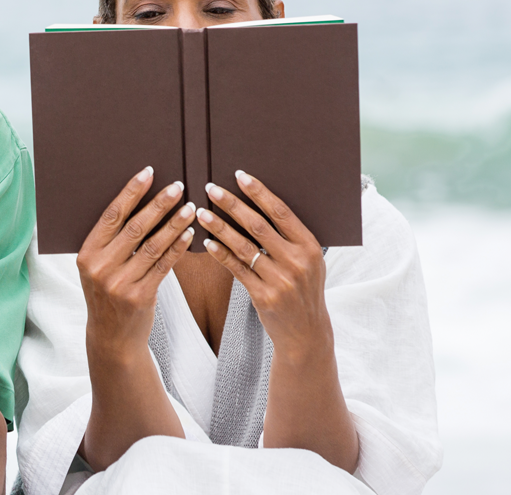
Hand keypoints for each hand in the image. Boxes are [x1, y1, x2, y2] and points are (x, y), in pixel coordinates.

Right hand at [78, 166, 195, 361]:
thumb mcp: (97, 267)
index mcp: (87, 253)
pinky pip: (164, 265)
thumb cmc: (107, 294)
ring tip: (190, 207)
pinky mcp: (140, 296)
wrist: (111, 337)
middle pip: (134, 227)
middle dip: (158, 204)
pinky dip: (178, 247)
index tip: (148, 173)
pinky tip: (189, 234)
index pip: (111, 216)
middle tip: (177, 186)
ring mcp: (120, 283)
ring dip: (174, 223)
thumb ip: (111, 242)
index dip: (131, 192)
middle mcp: (101, 267)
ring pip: (152, 245)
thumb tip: (140, 203)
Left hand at [199, 171, 331, 357]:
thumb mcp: (308, 261)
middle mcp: (297, 261)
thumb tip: (260, 204)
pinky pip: (237, 269)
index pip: (281, 212)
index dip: (259, 192)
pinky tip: (207, 241)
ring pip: (243, 246)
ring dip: (219, 226)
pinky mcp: (264, 296)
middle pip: (258, 225)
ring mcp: (281, 280)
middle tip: (210, 188)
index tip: (239, 176)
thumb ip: (290, 237)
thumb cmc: (303, 290)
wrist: (306, 333)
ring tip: (200, 212)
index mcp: (310, 246)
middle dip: (232, 204)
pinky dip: (221, 253)